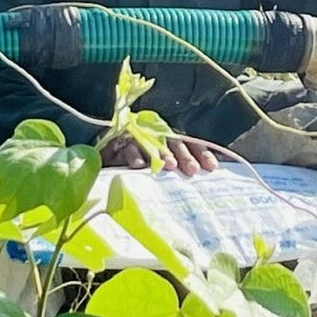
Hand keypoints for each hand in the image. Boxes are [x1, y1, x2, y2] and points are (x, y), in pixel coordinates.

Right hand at [98, 133, 218, 175]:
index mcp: (170, 142)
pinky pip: (127, 148)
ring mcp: (138, 138)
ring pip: (153, 143)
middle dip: (184, 156)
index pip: (190, 144)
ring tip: (167, 167)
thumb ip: (180, 172)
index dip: (201, 154)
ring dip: (161, 154)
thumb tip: (207, 178)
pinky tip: (139, 166)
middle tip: (191, 170)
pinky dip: (133, 156)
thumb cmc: (139, 168)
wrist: (104, 157)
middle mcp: (156, 138)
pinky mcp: (118, 143)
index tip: (212, 167)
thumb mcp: (162, 172)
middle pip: (174, 144)